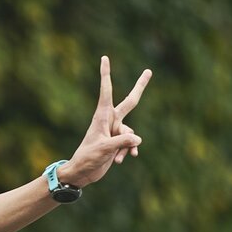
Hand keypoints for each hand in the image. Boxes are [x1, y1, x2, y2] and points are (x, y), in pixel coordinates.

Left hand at [59, 56, 150, 189]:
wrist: (82, 173)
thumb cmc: (87, 158)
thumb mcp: (105, 149)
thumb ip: (122, 142)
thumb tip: (138, 139)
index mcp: (102, 116)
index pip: (106, 91)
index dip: (106, 74)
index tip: (104, 57)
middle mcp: (110, 121)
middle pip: (130, 102)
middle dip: (140, 87)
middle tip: (149, 71)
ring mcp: (115, 131)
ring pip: (131, 133)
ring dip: (126, 146)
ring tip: (115, 158)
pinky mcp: (117, 142)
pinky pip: (130, 144)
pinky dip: (128, 151)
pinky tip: (121, 160)